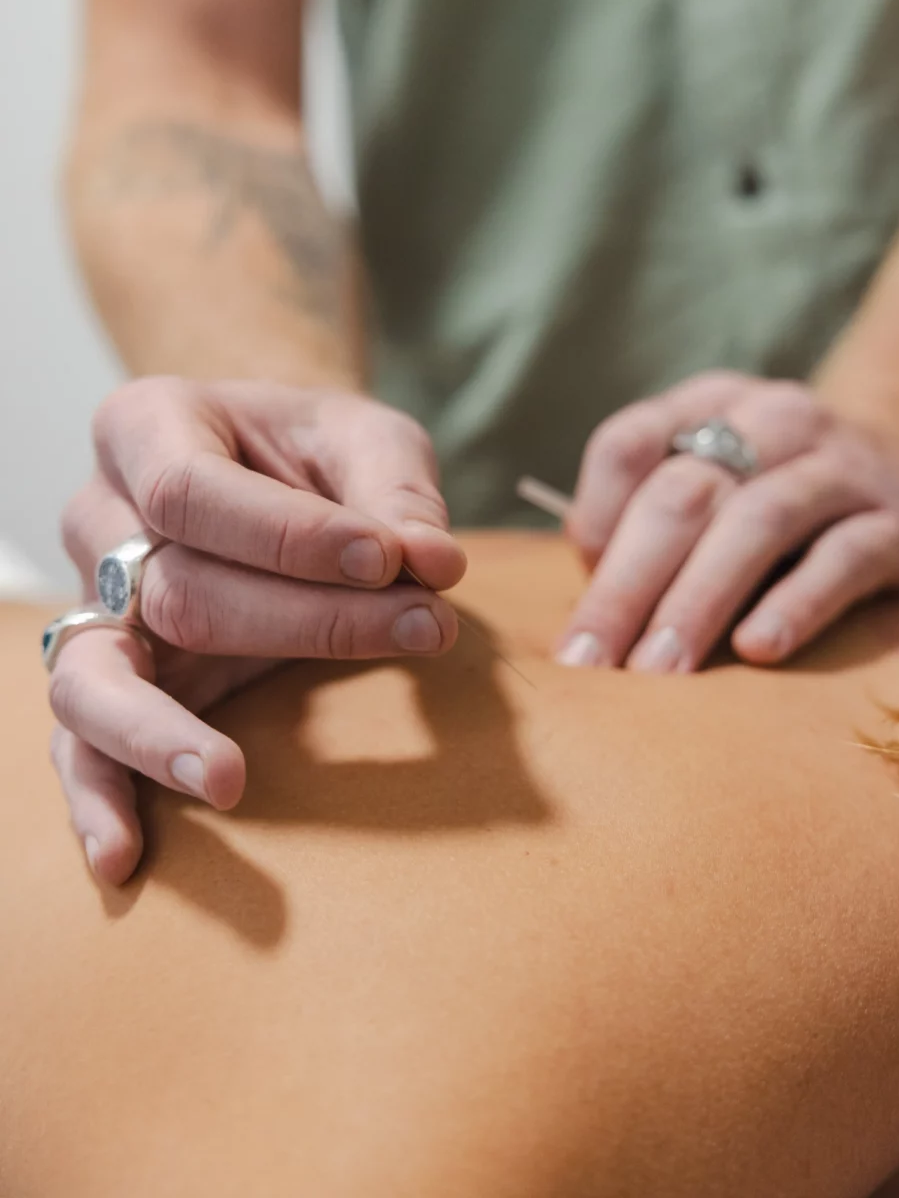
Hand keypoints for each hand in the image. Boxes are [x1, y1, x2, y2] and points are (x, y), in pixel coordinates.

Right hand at [49, 377, 465, 883]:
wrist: (268, 465)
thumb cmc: (314, 452)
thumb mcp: (367, 440)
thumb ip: (397, 494)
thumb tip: (432, 564)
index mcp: (147, 428)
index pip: (191, 490)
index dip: (289, 534)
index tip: (390, 560)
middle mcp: (98, 515)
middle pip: (173, 588)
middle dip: (306, 622)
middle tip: (423, 629)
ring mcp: (90, 606)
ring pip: (94, 679)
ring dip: (164, 734)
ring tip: (231, 781)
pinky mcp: (106, 681)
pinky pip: (79, 745)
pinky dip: (100, 800)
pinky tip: (127, 856)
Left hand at [556, 372, 898, 672]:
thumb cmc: (784, 497)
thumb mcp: (717, 485)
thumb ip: (653, 525)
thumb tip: (593, 615)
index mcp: (709, 403)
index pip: (628, 444)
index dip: (593, 519)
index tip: (578, 608)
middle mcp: (773, 419)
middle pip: (684, 493)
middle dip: (627, 584)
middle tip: (592, 664)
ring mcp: (843, 464)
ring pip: (758, 521)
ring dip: (698, 600)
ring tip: (660, 671)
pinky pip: (843, 559)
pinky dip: (794, 604)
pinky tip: (757, 650)